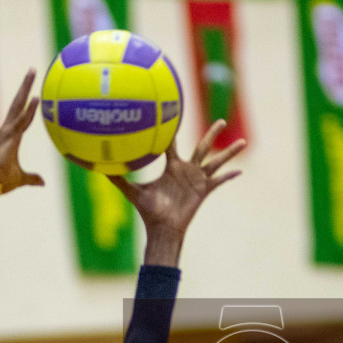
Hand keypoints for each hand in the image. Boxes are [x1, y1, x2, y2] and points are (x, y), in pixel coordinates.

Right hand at [0, 71, 44, 196]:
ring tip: (32, 72)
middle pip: (18, 102)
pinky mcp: (9, 137)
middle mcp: (8, 129)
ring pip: (18, 105)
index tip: (34, 90)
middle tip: (32, 69)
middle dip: (25, 86)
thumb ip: (32, 178)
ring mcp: (8, 131)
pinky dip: (29, 110)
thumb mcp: (22, 178)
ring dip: (26, 88)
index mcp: (12, 136)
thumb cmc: (3, 181)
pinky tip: (36, 98)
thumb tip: (42, 182)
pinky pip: (21, 121)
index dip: (27, 102)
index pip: (21, 114)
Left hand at [110, 120, 244, 265]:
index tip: (175, 114)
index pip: (172, 144)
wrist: (162, 228)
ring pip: (216, 162)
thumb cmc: (149, 211)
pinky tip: (239, 172)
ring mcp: (198, 180)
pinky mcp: (204, 192)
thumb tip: (99, 167)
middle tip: (222, 120)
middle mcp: (187, 170)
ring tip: (243, 141)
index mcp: (172, 167)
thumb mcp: (132, 192)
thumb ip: (118, 178)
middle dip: (212, 134)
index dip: (173, 130)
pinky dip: (228, 177)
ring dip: (229, 152)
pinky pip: (219, 182)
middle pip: (202, 147)